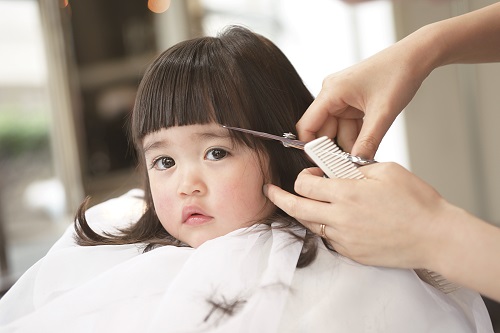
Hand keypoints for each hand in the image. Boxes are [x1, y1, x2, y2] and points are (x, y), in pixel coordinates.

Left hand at [264, 163, 449, 268]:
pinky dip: (325, 227)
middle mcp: (340, 217)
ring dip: (303, 212)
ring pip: (311, 225)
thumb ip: (358, 167)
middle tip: (270, 191)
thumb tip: (341, 167)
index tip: (309, 172)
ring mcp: (345, 238)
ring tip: (301, 204)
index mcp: (347, 193)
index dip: (302, 176)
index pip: (305, 184)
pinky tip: (333, 219)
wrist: (435, 237)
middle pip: (296, 208)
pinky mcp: (352, 252)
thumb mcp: (387, 170)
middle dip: (278, 197)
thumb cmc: (417, 203)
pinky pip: (329, 238)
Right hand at [297, 35, 431, 158]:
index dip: (311, 147)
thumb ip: (368, 141)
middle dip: (337, 148)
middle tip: (351, 164)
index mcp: (331, 91)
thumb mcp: (383, 113)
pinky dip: (358, 136)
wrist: (415, 57)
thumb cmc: (398, 73)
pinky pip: (349, 125)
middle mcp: (332, 94)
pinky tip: (370, 143)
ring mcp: (342, 98)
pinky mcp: (352, 102)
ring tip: (367, 153)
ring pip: (338, 131)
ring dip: (351, 143)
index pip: (307, 125)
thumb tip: (356, 164)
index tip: (322, 164)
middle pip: (324, 131)